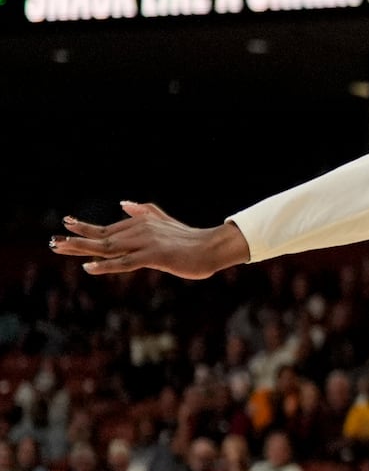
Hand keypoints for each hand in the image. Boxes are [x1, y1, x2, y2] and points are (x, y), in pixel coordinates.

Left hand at [49, 201, 249, 277]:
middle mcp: (140, 230)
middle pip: (102, 237)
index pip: (108, 229)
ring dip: (83, 248)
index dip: (86, 228)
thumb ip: (145, 212)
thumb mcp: (166, 223)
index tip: (66, 225)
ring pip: (108, 247)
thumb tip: (123, 203)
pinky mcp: (154, 256)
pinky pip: (125, 262)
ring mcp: (146, 243)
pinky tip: (90, 267)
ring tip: (61, 248)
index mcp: (141, 224)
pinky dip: (106, 265)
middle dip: (76, 240)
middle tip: (53, 242)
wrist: (213, 247)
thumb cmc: (191, 240)